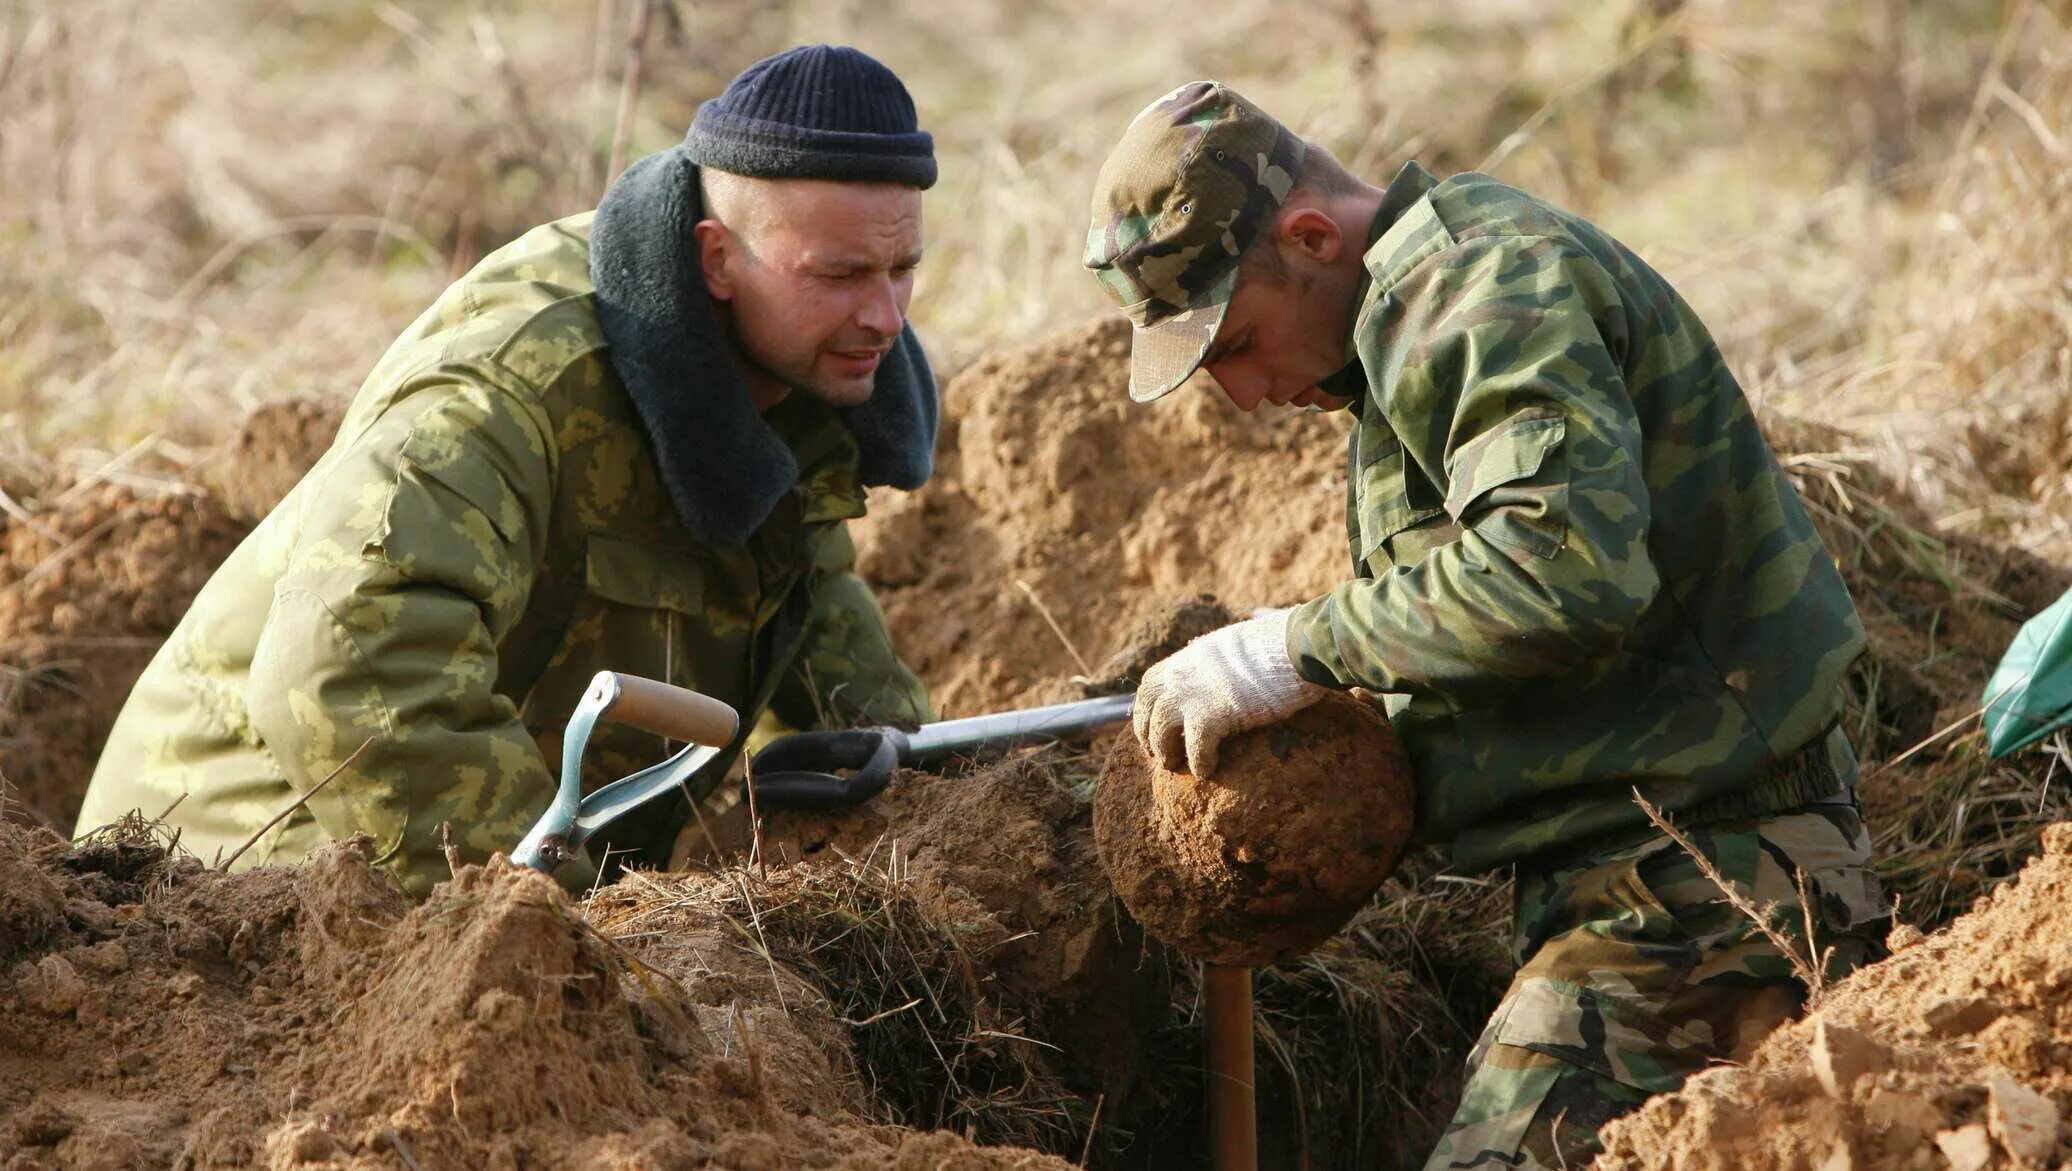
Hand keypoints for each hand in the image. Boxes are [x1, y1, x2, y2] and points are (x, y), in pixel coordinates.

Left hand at [1133, 608, 1329, 776]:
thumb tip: (1254, 620)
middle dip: (1147, 732)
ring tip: (1175, 765)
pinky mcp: (1211, 716)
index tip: (1150, 722)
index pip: (1151, 682)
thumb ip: (1233, 643)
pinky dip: (1199, 762)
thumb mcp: (1245, 633)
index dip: (1146, 706)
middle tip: (1156, 753)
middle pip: (1148, 707)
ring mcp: (1193, 694)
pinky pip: (1195, 748)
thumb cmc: (1285, 639)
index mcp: (1191, 654)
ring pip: (1162, 730)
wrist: (1298, 645)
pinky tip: (1207, 770)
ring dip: (1165, 751)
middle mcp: (1183, 672)